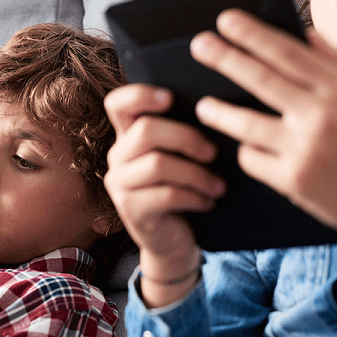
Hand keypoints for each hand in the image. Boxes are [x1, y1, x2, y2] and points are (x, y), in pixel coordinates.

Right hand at [103, 85, 223, 306]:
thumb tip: (216, 110)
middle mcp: (117, 156)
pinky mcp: (130, 210)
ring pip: (158, 164)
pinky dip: (193, 197)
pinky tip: (208, 202)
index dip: (140, 94)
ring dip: (196, 174)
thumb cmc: (183, 190)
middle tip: (213, 153)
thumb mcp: (181, 159)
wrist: (173, 241)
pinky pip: (165, 195)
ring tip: (219, 186)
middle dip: (186, 138)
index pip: (118, 103)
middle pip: (145, 130)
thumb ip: (182, 135)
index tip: (171, 97)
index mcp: (128, 136)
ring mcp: (119, 184)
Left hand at [190, 9, 336, 256]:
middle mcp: (322, 116)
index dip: (253, 35)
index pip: (288, 53)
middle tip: (199, 45)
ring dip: (218, 113)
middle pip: (261, 80)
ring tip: (203, 106)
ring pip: (245, 124)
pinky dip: (247, 152)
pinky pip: (252, 158)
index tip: (226, 21)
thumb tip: (302, 34)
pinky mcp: (292, 180)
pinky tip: (246, 149)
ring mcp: (305, 150)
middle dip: (225, 59)